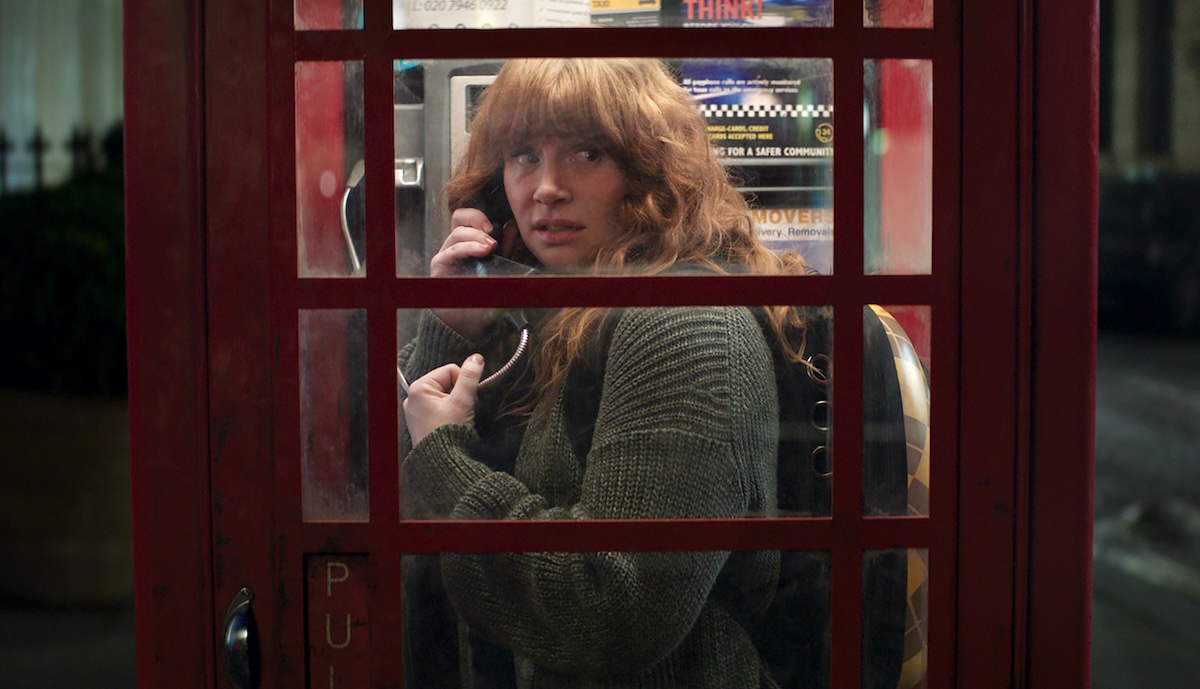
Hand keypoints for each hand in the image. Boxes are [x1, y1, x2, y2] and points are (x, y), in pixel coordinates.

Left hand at [402, 354, 484, 445]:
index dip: (464, 383)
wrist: (442, 464)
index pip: (450, 370)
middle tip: (461, 411)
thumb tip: (476, 358)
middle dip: (459, 394)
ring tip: (457, 419)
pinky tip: (451, 423)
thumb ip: (470, 377)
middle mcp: (413, 397)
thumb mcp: (463, 401)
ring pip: (445, 395)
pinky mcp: (421, 421)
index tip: (465, 400)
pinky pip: (439, 407)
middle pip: (447, 382)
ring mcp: (416, 410)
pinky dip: (449, 413)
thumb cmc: (448, 433)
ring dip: (455, 404)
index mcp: (419, 388)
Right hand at [431, 208, 499, 337]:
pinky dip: (468, 247)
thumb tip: (511, 226)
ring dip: (476, 236)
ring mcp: (446, 255)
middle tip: (492, 231)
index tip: (497, 226)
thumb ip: (505, 248)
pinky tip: (482, 250)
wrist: (467, 322)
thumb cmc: (481, 296)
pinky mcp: (439, 265)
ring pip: (457, 232)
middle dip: (476, 218)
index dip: (479, 217)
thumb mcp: (498, 268)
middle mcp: (454, 246)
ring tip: (491, 246)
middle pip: (458, 218)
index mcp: (467, 244)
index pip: (467, 219)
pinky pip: (452, 251)